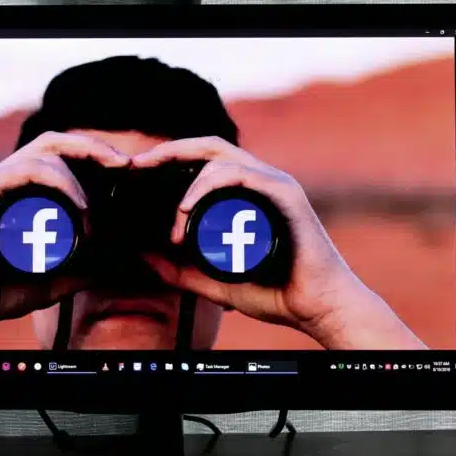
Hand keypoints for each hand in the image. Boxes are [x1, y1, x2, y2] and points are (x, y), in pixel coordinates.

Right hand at [0, 132, 128, 348]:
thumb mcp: (48, 282)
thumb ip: (74, 274)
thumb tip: (105, 267)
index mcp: (16, 190)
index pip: (58, 155)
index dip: (92, 155)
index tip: (124, 171)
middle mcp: (3, 178)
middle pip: (54, 141)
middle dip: (93, 147)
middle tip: (124, 164)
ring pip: (45, 153)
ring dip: (79, 178)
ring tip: (93, 213)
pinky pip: (26, 169)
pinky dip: (60, 180)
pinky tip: (80, 204)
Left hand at [133, 137, 425, 349]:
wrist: (318, 308)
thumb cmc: (277, 293)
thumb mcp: (213, 282)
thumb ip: (180, 270)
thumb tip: (144, 256)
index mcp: (247, 194)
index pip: (204, 160)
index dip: (170, 158)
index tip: (137, 171)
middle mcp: (262, 181)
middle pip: (209, 147)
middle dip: (169, 150)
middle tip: (138, 164)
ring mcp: (275, 184)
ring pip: (220, 159)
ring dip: (188, 185)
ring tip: (174, 220)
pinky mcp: (285, 194)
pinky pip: (240, 175)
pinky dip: (207, 186)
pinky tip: (187, 208)